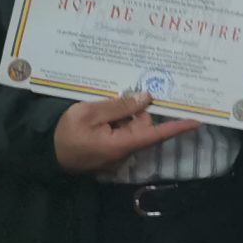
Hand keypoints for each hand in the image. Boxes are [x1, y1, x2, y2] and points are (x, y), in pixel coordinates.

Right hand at [52, 91, 197, 174]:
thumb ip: (119, 106)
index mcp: (123, 144)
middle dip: (137, 109)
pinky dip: (116, 120)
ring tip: (105, 101)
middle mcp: (125, 151)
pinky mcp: (109, 150)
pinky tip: (102, 109)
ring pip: (131, 127)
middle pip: (143, 126)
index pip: (157, 134)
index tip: (198, 120)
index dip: (178, 127)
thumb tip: (146, 99)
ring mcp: (117, 152)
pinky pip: (120, 132)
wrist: (44, 153)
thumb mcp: (89, 113)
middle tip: (128, 89)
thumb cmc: (65, 134)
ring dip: (124, 114)